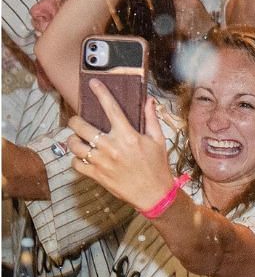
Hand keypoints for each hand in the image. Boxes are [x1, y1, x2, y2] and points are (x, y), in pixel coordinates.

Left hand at [64, 87, 171, 212]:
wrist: (153, 193)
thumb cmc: (157, 166)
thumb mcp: (158, 140)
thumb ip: (151, 119)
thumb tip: (149, 100)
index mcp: (127, 135)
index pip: (111, 109)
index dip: (101, 93)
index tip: (93, 83)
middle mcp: (111, 146)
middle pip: (81, 126)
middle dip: (75, 121)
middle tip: (77, 122)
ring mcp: (101, 161)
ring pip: (74, 145)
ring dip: (73, 140)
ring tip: (78, 140)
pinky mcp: (95, 175)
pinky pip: (75, 163)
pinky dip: (76, 159)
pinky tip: (83, 157)